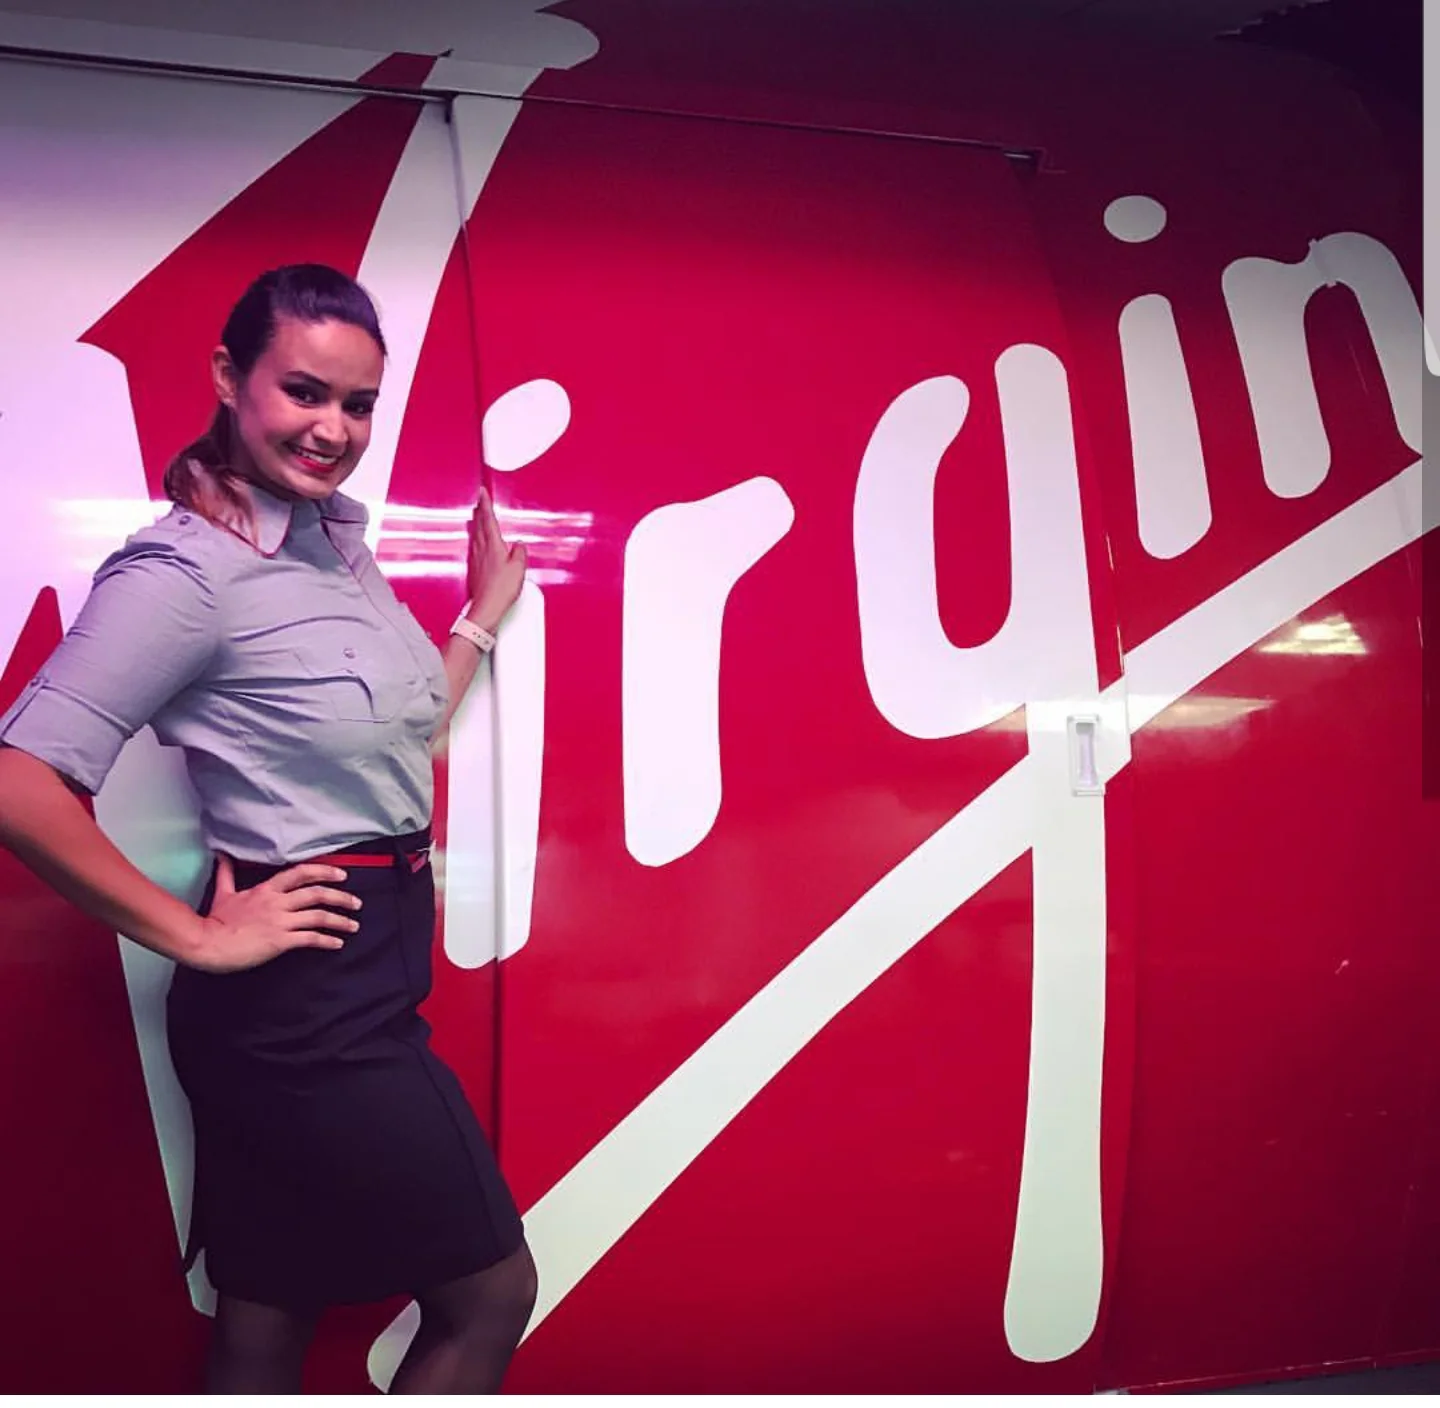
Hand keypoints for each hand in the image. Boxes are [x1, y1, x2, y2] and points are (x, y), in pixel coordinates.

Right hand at [186, 855, 362, 972]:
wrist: (207, 943)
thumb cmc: (215, 920)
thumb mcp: (223, 892)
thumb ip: (227, 873)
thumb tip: (221, 854)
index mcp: (267, 889)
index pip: (301, 873)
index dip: (324, 872)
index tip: (341, 875)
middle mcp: (277, 902)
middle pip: (317, 894)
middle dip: (341, 897)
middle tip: (357, 902)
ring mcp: (280, 921)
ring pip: (319, 916)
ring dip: (340, 920)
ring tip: (353, 925)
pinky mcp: (280, 941)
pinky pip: (310, 938)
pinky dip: (327, 940)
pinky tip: (338, 943)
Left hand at [464, 486, 527, 631]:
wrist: (486, 607)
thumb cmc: (501, 590)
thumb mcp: (518, 569)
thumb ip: (519, 553)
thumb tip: (519, 546)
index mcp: (493, 545)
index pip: (488, 519)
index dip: (486, 504)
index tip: (483, 492)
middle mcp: (481, 549)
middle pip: (479, 524)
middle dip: (480, 511)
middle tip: (480, 501)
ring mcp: (476, 558)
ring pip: (476, 534)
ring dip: (477, 523)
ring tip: (477, 516)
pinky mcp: (474, 568)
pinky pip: (475, 546)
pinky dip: (477, 538)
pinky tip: (478, 541)